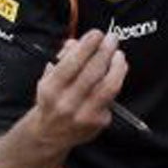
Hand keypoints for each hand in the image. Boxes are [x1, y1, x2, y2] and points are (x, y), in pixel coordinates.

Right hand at [31, 30, 126, 149]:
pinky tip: (117, 73)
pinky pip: (111, 98)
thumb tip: (76, 42)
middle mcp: (67, 103)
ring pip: (108, 86)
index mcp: (50, 89)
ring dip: (117, 67)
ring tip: (119, 55)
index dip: (87, 47)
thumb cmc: (51, 100)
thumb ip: (62, 59)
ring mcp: (84, 114)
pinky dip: (115, 82)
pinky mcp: (99, 122)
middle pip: (92, 73)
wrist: (49, 134)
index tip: (96, 33)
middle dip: (105, 52)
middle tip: (112, 39)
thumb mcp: (48, 79)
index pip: (71, 64)